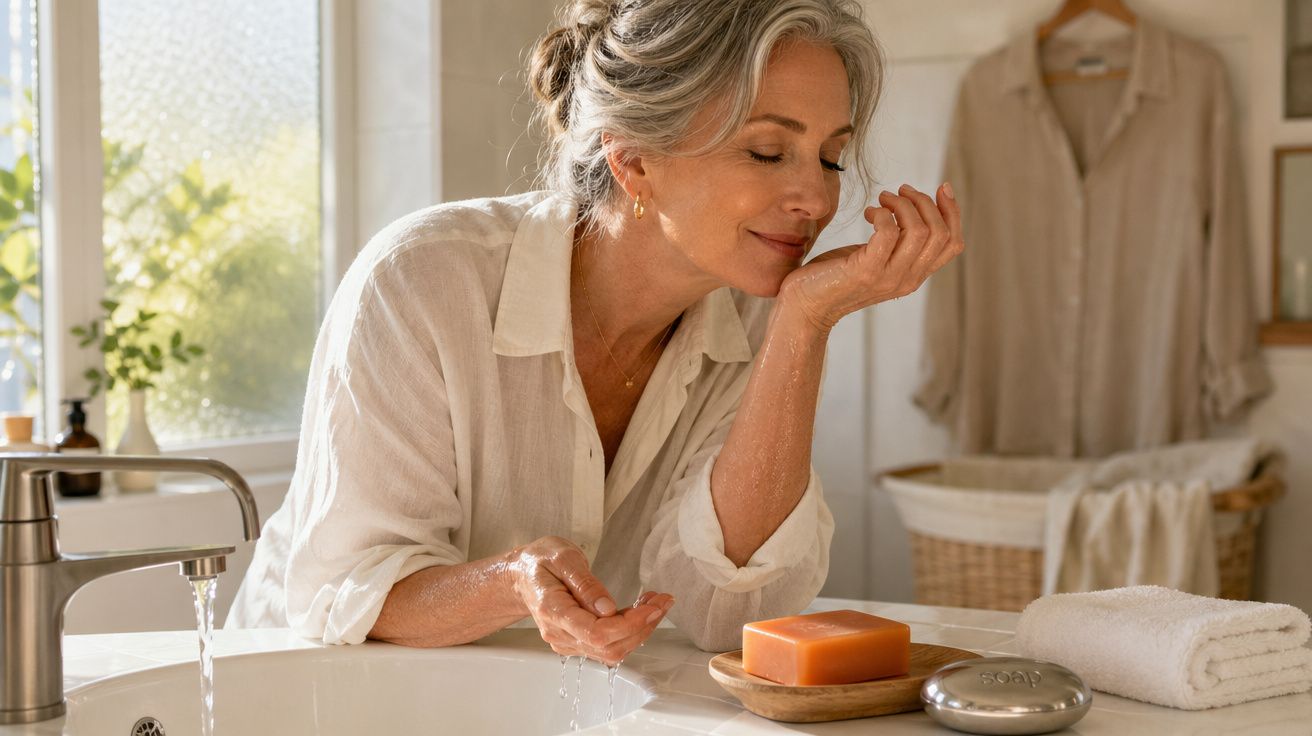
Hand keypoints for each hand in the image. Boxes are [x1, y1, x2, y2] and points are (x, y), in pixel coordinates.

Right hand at [508, 535, 673, 665]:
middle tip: (662, 601)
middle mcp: (559, 633)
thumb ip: (585, 583)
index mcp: (553, 611)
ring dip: (640, 630)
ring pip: (611, 651)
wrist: (521, 575)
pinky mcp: (575, 642)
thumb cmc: (540, 561)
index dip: (630, 625)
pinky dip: (629, 631)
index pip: (597, 633)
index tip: (652, 606)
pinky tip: (639, 611)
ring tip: (654, 603)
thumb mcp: (563, 557)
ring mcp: (567, 641)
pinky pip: (607, 646)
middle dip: (642, 627)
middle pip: (609, 648)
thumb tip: (608, 609)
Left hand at [779, 182, 963, 331]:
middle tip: (900, 191)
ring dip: (902, 204)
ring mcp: (888, 278)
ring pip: (919, 231)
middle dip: (924, 202)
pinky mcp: (865, 272)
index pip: (953, 244)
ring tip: (883, 199)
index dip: (953, 212)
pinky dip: (882, 215)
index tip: (941, 188)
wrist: (805, 307)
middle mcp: (907, 280)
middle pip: (939, 233)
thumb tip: (910, 207)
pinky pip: (888, 233)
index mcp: (915, 276)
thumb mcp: (876, 258)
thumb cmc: (836, 276)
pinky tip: (869, 214)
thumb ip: (896, 242)